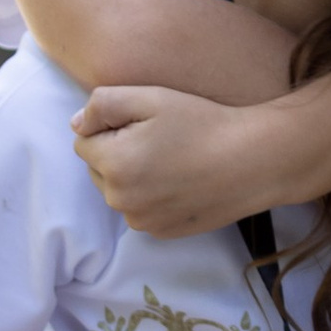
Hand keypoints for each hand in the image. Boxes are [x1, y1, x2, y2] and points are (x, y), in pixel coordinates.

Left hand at [71, 83, 279, 236]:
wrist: (252, 162)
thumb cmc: (204, 124)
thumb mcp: (151, 98)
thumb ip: (103, 104)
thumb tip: (77, 124)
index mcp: (113, 164)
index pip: (84, 141)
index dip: (111, 127)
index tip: (144, 124)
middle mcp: (121, 200)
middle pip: (98, 169)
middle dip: (118, 154)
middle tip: (161, 141)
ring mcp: (141, 221)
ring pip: (119, 191)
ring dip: (133, 176)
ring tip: (173, 162)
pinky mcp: (160, 232)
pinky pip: (140, 209)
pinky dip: (152, 197)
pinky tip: (180, 182)